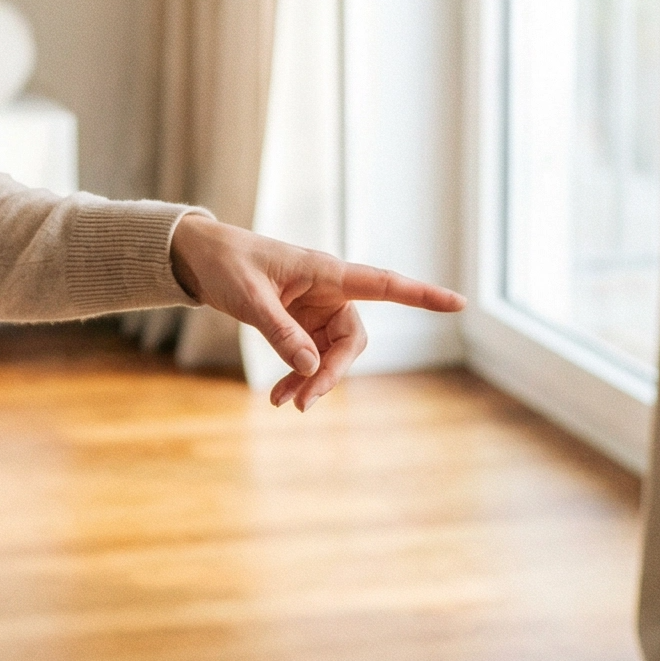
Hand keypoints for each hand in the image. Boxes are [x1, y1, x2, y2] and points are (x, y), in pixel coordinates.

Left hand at [168, 212, 464, 410]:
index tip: (458, 303)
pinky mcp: (300, 322)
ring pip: (330, 354)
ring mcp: (315, 308)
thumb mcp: (249, 299)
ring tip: (282, 403)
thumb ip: (280, 332)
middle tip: (303, 402)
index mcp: (326, 272)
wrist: (200, 257)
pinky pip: (309, 356)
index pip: (384, 283)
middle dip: (332, 373)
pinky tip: (277, 396)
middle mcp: (329, 290)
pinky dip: (296, 376)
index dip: (421, 295)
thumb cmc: (227, 264)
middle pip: (352, 339)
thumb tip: (311, 368)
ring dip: (311, 381)